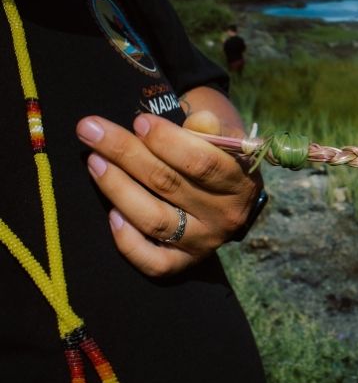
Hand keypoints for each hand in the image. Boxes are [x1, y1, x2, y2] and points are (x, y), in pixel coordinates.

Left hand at [77, 111, 262, 276]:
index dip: (168, 142)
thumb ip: (212, 126)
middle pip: (169, 185)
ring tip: (94, 161)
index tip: (139, 121)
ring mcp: (204, 242)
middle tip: (91, 130)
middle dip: (125, 153)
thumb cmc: (215, 151)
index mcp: (241, 182)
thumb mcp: (223, 133)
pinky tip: (111, 213)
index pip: (203, 163)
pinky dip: (128, 240)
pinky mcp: (183, 262)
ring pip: (154, 220)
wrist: (224, 188)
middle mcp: (226, 217)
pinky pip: (152, 261)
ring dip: (117, 188)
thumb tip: (200, 120)